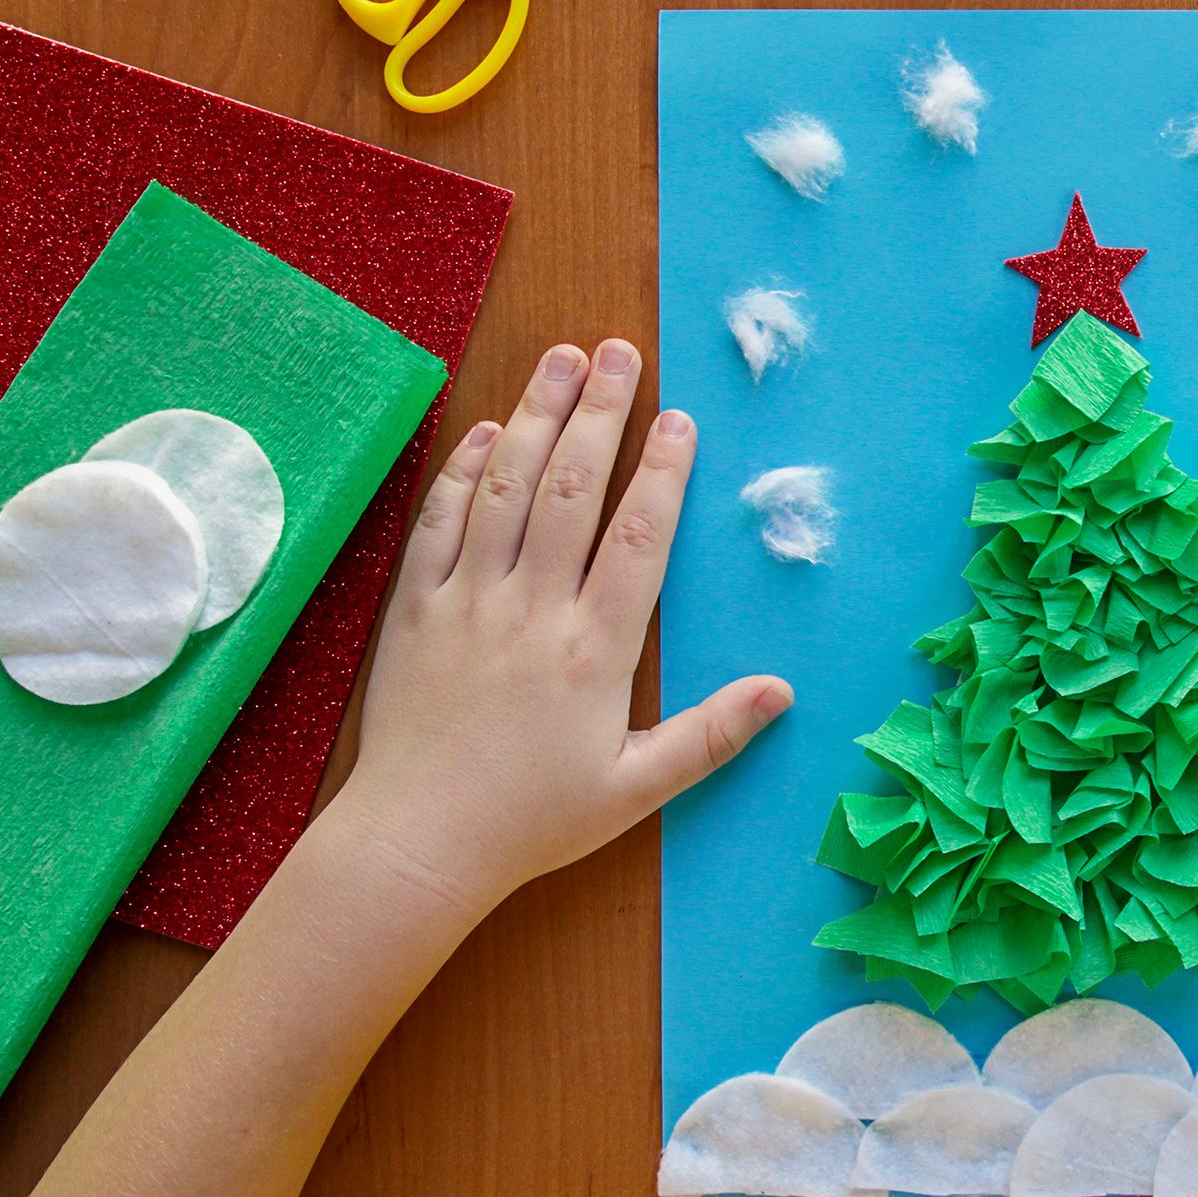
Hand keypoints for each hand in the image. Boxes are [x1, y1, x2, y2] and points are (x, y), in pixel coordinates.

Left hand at [325, 339, 790, 918]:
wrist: (416, 843)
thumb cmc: (532, 820)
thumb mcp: (636, 790)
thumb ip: (711, 735)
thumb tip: (782, 691)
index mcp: (593, 650)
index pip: (637, 538)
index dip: (662, 472)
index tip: (679, 419)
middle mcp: (532, 609)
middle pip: (571, 488)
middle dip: (600, 412)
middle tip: (620, 353)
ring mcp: (467, 602)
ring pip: (506, 488)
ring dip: (535, 416)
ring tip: (561, 359)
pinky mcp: (415, 608)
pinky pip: (439, 523)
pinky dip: (463, 470)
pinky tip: (487, 431)